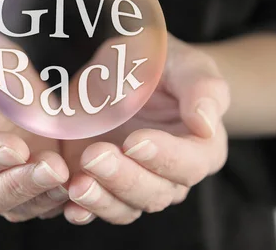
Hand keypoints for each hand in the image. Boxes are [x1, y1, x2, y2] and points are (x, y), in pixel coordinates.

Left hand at [61, 33, 229, 224]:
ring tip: (78, 185)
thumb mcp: (185, 63)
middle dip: (124, 178)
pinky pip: (98, 208)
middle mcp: (171, 175)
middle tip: (95, 155)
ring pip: (126, 208)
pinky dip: (84, 211)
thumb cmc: (162, 65)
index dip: (164, 157)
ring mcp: (136, 183)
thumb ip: (202, 89)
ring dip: (101, 200)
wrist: (125, 68)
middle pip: (156, 193)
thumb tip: (206, 124)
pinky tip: (69, 206)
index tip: (134, 141)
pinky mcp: (104, 184)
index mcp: (202, 148)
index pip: (189, 164)